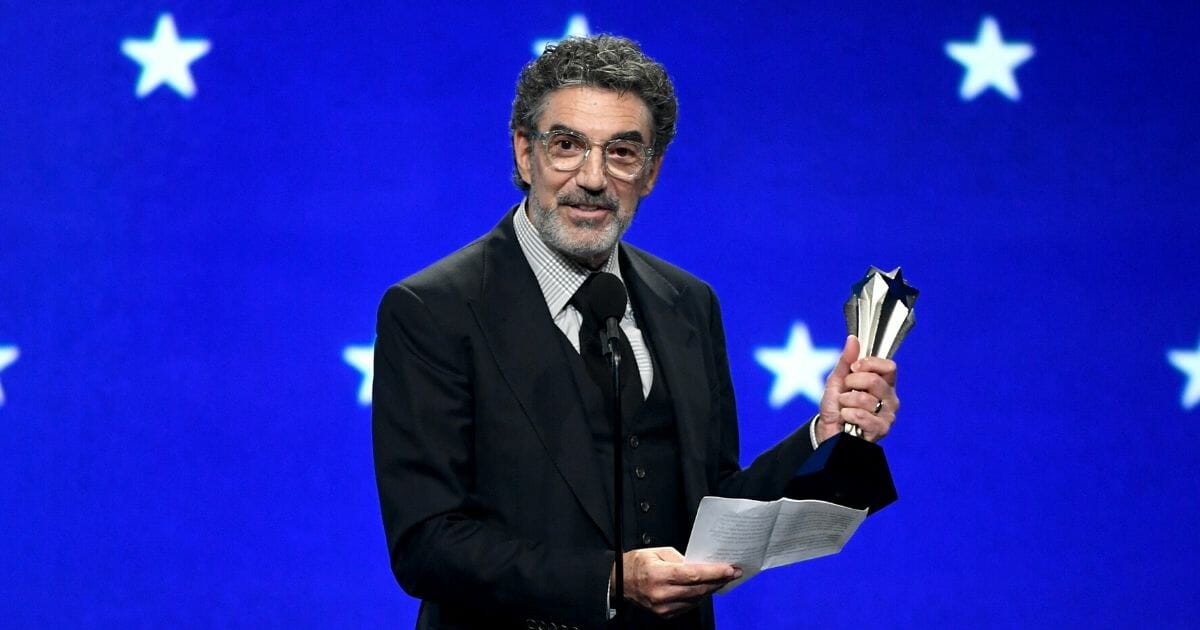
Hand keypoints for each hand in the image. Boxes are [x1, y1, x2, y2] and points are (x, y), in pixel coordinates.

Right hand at [614, 547, 740, 617]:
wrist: (619, 582)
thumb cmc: (636, 564)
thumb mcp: (658, 552)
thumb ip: (680, 558)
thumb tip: (700, 564)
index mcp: (659, 574)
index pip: (693, 575)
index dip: (714, 572)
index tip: (729, 568)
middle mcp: (662, 593)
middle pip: (698, 589)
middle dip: (719, 580)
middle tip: (733, 573)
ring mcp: (663, 606)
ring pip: (696, 599)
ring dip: (711, 589)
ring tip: (722, 579)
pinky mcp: (665, 614)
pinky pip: (689, 606)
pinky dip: (699, 596)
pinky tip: (706, 588)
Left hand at [816, 335, 898, 442]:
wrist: (828, 431)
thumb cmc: (835, 406)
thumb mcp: (836, 380)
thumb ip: (846, 361)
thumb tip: (853, 339)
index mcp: (884, 383)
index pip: (889, 366)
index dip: (870, 363)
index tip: (854, 367)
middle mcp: (890, 398)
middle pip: (875, 380)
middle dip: (852, 383)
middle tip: (845, 391)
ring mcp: (887, 415)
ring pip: (865, 399)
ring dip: (845, 401)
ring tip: (844, 407)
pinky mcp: (881, 430)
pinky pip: (861, 416)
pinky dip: (847, 415)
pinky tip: (846, 418)